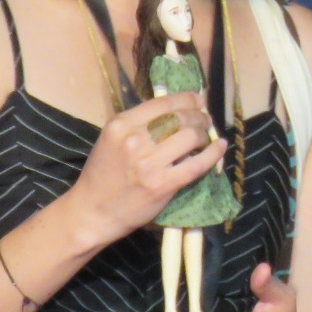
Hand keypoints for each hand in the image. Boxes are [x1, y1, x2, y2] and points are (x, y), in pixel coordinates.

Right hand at [66, 92, 223, 244]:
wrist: (91, 212)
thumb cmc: (102, 175)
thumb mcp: (112, 139)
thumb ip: (139, 124)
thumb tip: (176, 110)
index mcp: (121, 124)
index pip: (164, 102)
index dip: (188, 99)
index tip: (198, 100)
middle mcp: (135, 139)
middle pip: (180, 117)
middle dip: (199, 116)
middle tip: (205, 121)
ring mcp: (149, 162)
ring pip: (191, 136)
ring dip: (205, 134)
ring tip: (207, 136)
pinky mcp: (162, 184)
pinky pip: (197, 164)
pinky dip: (213, 153)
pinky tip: (220, 147)